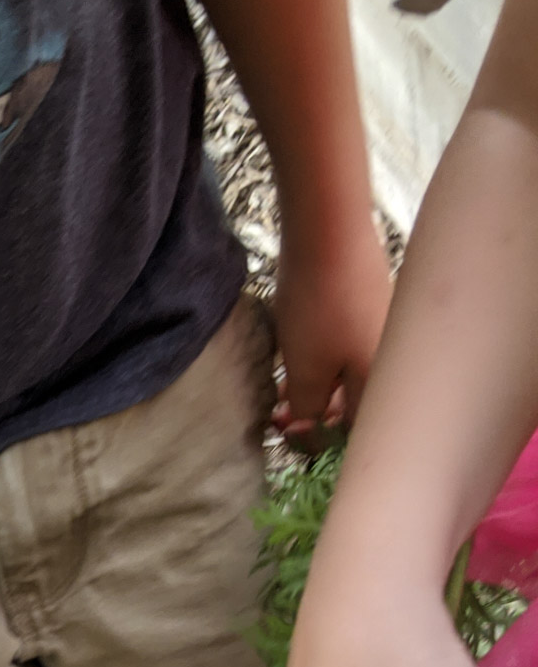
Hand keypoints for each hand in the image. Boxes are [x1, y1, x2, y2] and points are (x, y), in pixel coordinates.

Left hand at [272, 216, 392, 446]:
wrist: (329, 227)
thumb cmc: (320, 305)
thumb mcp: (305, 370)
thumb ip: (308, 408)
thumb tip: (310, 422)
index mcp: (382, 380)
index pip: (357, 430)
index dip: (319, 439)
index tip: (287, 430)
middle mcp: (389, 357)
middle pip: (354, 403)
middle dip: (312, 414)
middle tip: (276, 415)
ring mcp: (379, 328)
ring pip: (345, 374)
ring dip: (311, 388)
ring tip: (277, 390)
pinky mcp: (365, 305)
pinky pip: (344, 347)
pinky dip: (318, 361)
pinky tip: (292, 356)